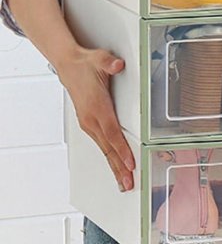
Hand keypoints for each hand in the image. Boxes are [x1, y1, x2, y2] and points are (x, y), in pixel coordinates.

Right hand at [57, 46, 134, 191]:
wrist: (68, 65)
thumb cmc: (85, 64)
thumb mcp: (99, 60)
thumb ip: (109, 63)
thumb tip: (117, 65)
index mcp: (97, 108)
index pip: (113, 133)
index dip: (122, 150)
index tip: (130, 164)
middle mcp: (91, 119)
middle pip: (109, 148)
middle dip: (119, 167)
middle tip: (129, 183)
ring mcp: (89, 123)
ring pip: (105, 149)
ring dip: (115, 166)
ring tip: (124, 182)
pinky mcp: (89, 124)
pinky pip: (102, 144)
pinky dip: (110, 157)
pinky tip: (116, 166)